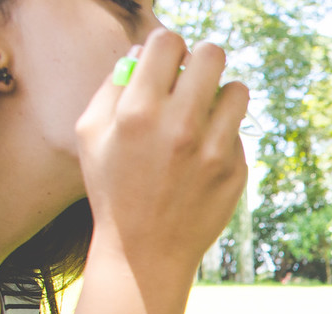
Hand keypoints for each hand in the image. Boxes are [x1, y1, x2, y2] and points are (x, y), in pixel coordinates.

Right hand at [76, 30, 247, 284]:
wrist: (146, 252)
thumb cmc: (114, 188)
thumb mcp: (91, 135)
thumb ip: (112, 87)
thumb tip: (141, 54)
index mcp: (139, 111)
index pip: (168, 42)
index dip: (168, 46)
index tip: (167, 62)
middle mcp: (181, 126)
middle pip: (213, 55)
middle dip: (203, 60)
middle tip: (195, 76)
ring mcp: (215, 150)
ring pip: (238, 90)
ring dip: (222, 94)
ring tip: (206, 112)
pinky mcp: (237, 171)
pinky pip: (239, 132)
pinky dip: (225, 136)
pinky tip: (203, 157)